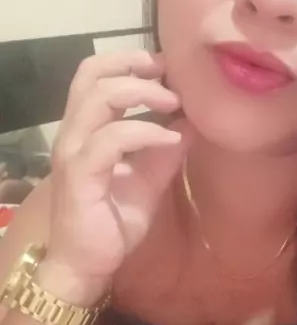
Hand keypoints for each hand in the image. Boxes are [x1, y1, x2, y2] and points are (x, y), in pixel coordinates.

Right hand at [44, 51, 188, 301]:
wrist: (89, 264)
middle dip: (135, 66)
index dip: (129, 60)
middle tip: (171, 79)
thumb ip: (166, 148)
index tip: (167, 68)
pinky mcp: (81, 176)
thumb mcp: (150, 177)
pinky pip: (111, 139)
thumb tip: (194, 120)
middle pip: (92, 73)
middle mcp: (73, 132)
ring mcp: (74, 152)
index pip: (94, 73)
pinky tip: (171, 139)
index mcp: (85, 128)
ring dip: (143, 93)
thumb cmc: (114, 221)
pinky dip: (146, 132)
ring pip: (100, 98)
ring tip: (175, 104)